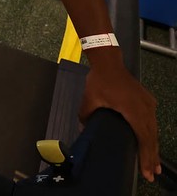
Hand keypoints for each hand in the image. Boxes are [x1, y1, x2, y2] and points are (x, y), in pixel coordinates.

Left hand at [79, 54, 159, 181]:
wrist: (109, 63)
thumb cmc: (99, 81)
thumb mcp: (89, 99)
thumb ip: (85, 116)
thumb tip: (83, 130)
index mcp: (133, 110)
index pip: (143, 138)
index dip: (145, 155)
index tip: (146, 170)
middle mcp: (145, 109)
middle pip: (151, 137)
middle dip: (151, 157)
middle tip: (152, 174)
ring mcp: (149, 104)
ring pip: (154, 130)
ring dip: (153, 147)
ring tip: (154, 165)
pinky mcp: (148, 101)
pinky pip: (152, 122)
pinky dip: (152, 135)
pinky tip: (151, 144)